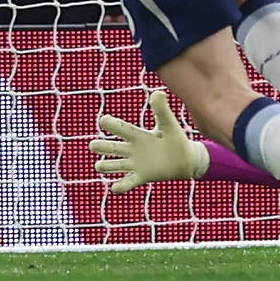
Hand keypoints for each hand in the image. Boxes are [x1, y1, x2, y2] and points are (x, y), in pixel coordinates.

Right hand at [91, 89, 210, 190]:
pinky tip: (115, 188)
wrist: (186, 159)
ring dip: (106, 166)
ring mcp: (136, 164)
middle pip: (112, 147)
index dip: (111, 124)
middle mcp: (133, 149)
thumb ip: (162, 110)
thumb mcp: (169, 124)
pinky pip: (128, 182)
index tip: (104, 120)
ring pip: (116, 165)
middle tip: (93, 145)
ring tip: (99, 166)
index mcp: (138, 135)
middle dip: (101, 146)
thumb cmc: (175, 139)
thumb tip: (158, 92)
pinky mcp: (142, 176)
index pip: (121, 128)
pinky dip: (121, 186)